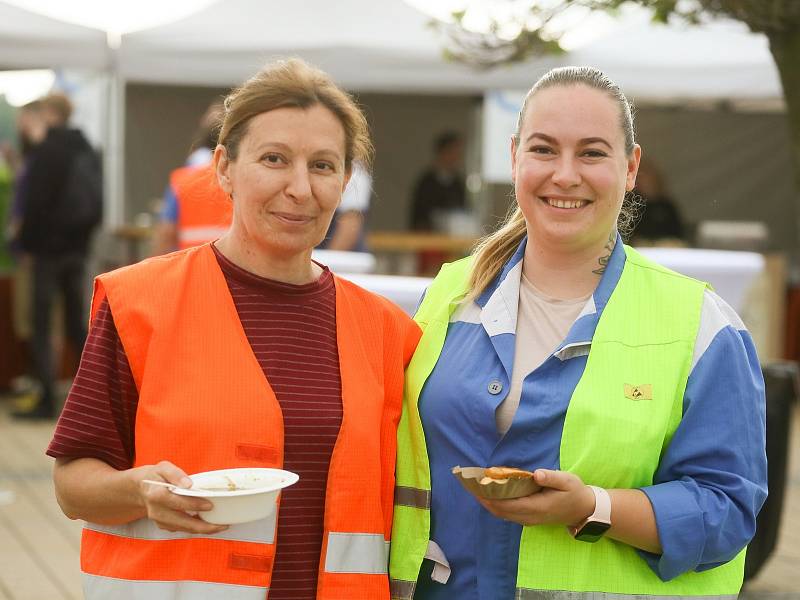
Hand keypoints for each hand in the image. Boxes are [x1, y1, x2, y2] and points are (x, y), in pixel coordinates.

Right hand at [135, 461, 227, 533]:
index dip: (194, 505)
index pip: (177, 502)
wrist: (141, 489)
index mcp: (157, 495)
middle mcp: (157, 511)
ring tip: (220, 526)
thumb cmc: (155, 476)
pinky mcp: (164, 525)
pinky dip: (195, 528)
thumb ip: (176, 474)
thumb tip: (189, 484)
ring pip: (183, 529)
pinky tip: (208, 524)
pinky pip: (181, 529)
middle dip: (203, 526)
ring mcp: (159, 521)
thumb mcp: (163, 468)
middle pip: (182, 522)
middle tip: (221, 525)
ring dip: (201, 530)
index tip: (210, 505)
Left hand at [477, 469, 594, 527]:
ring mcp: (528, 519)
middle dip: (484, 498)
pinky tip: (490, 493)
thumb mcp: (567, 481)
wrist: (583, 510)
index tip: (477, 486)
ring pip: (502, 514)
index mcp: (537, 507)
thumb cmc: (575, 492)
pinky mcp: (528, 518)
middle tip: (470, 484)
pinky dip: (496, 504)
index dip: (490, 497)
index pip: (507, 504)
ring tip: (475, 487)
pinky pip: (507, 513)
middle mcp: (529, 516)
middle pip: (500, 511)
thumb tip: (537, 474)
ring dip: (488, 502)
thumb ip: (551, 477)